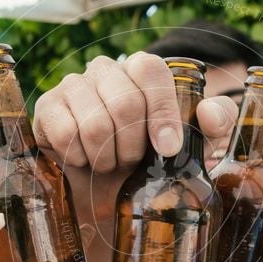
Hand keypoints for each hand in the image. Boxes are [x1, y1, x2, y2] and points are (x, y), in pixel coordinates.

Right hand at [33, 52, 237, 172]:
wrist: (105, 192)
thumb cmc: (151, 163)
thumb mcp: (194, 147)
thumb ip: (216, 124)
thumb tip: (210, 113)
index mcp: (142, 71)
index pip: (150, 70)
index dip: (160, 111)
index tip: (167, 148)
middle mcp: (106, 70)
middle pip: (124, 102)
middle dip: (133, 146)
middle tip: (131, 161)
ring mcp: (72, 86)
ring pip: (95, 123)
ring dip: (107, 157)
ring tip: (108, 162)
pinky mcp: (46, 109)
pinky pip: (66, 134)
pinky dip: (80, 158)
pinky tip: (83, 160)